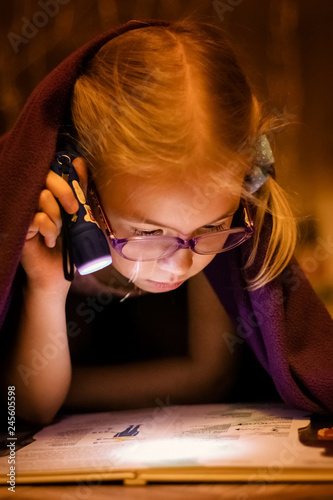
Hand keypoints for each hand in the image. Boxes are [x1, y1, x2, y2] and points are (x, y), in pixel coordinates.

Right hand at [21, 158, 86, 291]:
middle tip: (72, 210)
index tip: (76, 195)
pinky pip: (37, 218)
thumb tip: (78, 162)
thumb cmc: (69, 244)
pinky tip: (49, 241)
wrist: (59, 272)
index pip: (52, 171)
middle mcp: (33, 198)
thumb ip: (79, 190)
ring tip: (59, 232)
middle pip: (46, 177)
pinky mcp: (20, 226)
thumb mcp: (80, 215)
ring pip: (43, 197)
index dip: (65, 178)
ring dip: (57, 217)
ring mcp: (24, 211)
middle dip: (64, 192)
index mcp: (47, 192)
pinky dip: (49, 229)